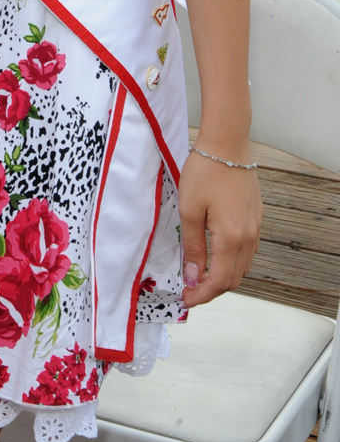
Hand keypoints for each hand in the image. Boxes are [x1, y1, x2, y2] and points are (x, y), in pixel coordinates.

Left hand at [178, 147, 261, 307]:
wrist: (227, 144)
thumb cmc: (206, 172)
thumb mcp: (190, 210)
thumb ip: (194, 246)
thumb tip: (194, 276)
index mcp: (232, 237)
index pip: (221, 281)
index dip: (203, 294)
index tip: (186, 298)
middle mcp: (249, 237)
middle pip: (235, 278)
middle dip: (212, 289)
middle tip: (190, 289)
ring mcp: (255, 227)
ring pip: (242, 266)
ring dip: (223, 276)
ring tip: (199, 275)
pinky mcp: (255, 218)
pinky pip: (246, 250)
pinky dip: (231, 261)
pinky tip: (215, 255)